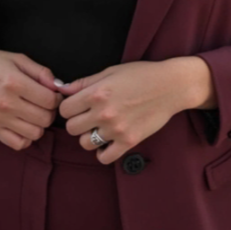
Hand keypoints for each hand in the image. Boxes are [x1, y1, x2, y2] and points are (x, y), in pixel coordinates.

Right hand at [0, 40, 63, 150]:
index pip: (50, 100)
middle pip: (45, 119)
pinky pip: (18, 144)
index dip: (57, 98)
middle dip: (50, 111)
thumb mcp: (18, 59)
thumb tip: (59, 86)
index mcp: (14, 82)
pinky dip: (26, 137)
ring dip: (39, 125)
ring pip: (35, 134)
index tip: (52, 94)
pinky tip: (24, 124)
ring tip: (34, 113)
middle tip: (44, 104)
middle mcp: (6, 103)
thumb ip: (41, 72)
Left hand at [55, 58, 210, 164]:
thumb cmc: (140, 75)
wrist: (170, 86)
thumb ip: (84, 82)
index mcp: (97, 93)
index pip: (65, 109)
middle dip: (77, 122)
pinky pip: (104, 157)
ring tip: (99, 128)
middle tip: (88, 117)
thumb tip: (61, 88)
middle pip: (71, 128)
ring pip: (84, 144)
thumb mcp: (110, 72)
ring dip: (88, 137)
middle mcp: (104, 112)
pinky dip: (102, 152)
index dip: (69, 107)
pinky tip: (107, 142)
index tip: (77, 106)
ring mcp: (116, 129)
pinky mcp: (129, 141)